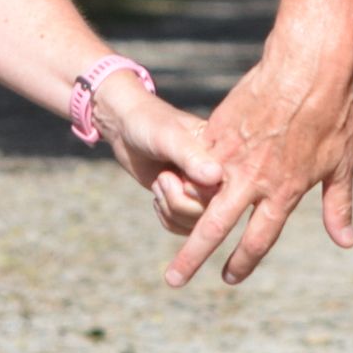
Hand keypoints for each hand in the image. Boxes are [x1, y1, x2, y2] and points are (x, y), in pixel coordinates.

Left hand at [90, 77, 224, 237]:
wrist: (127, 129)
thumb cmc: (149, 125)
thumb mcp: (169, 137)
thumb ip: (190, 157)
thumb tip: (215, 177)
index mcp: (224, 155)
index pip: (225, 192)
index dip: (197, 193)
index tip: (175, 174)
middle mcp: (219, 176)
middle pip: (210, 214)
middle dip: (178, 201)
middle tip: (163, 177)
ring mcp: (204, 192)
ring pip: (196, 224)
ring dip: (169, 207)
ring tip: (160, 181)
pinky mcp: (189, 203)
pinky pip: (184, 228)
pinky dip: (166, 216)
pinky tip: (159, 194)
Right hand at [162, 51, 352, 287]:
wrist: (308, 66)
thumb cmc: (333, 114)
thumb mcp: (341, 164)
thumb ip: (338, 206)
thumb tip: (346, 243)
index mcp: (283, 192)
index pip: (258, 239)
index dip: (243, 263)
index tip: (229, 278)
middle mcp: (252, 179)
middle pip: (214, 227)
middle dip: (192, 256)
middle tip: (173, 280)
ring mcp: (231, 153)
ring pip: (197, 191)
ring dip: (178, 210)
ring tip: (162, 225)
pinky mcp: (219, 129)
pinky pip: (200, 155)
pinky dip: (190, 168)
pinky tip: (176, 176)